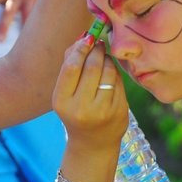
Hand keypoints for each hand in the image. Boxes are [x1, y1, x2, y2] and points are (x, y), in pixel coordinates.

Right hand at [53, 35, 127, 152]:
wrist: (93, 143)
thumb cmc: (76, 110)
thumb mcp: (65, 93)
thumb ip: (70, 64)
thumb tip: (83, 37)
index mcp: (62, 102)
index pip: (71, 67)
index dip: (80, 49)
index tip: (87, 38)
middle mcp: (81, 108)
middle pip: (92, 66)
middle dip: (96, 50)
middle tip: (98, 43)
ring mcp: (102, 111)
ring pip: (108, 71)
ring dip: (107, 59)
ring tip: (103, 58)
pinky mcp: (119, 111)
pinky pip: (118, 82)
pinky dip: (114, 72)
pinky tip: (110, 73)